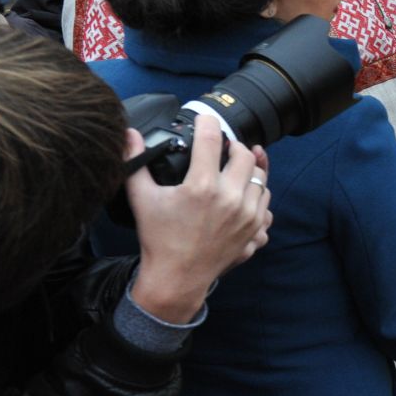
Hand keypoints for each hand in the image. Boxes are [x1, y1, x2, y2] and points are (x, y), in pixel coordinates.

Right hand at [125, 114, 272, 322]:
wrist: (177, 277)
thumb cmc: (159, 238)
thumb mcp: (142, 198)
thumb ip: (135, 162)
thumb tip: (129, 134)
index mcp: (202, 186)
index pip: (212, 139)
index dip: (208, 122)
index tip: (205, 118)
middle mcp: (230, 197)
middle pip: (245, 154)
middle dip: (234, 146)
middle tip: (222, 147)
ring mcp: (248, 213)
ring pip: (260, 177)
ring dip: (248, 169)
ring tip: (232, 169)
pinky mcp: (256, 228)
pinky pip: (265, 200)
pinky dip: (256, 192)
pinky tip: (243, 192)